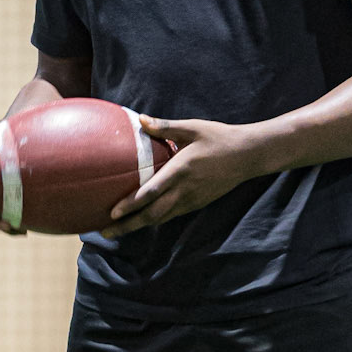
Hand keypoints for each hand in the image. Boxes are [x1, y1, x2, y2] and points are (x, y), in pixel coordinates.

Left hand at [101, 115, 267, 236]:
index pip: (152, 192)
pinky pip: (171, 215)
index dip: (131, 204)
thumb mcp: (192, 127)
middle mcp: (184, 190)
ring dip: (138, 226)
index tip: (112, 212)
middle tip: (105, 232)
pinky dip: (154, 220)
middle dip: (128, 225)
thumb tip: (139, 120)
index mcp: (180, 170)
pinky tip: (141, 221)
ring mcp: (191, 200)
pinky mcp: (196, 203)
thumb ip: (164, 126)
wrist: (246, 156)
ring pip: (161, 218)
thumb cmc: (218, 137)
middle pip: (152, 214)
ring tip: (117, 230)